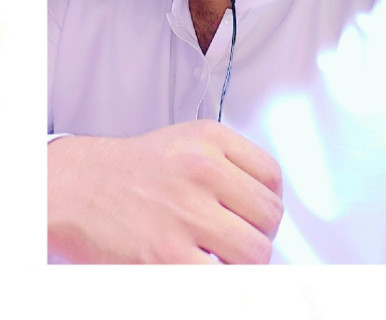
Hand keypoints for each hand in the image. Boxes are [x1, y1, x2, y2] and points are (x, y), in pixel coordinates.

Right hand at [48, 120, 283, 263]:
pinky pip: (224, 280)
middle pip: (269, 216)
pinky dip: (222, 282)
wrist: (77, 187)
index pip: (272, 176)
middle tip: (239, 241)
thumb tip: (267, 204)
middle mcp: (202, 170)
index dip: (269, 202)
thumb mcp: (185, 142)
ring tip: (221, 258)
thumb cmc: (131, 170)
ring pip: (255, 252)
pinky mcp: (167, 256)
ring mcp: (186, 213)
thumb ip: (229, 163)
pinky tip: (203, 270)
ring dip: (244, 263)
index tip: (257, 215)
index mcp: (210, 139)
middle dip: (259, 234)